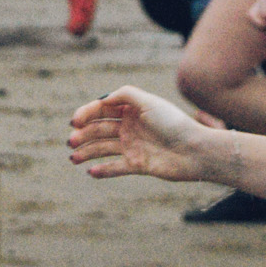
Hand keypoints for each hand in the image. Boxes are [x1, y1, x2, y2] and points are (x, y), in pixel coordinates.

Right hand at [68, 86, 230, 181]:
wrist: (194, 151)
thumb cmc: (173, 124)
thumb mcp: (149, 102)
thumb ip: (124, 95)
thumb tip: (102, 99)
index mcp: (132, 110)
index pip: (102, 110)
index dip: (86, 114)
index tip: (75, 122)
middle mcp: (130, 127)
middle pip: (99, 130)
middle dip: (83, 135)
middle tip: (71, 142)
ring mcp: (133, 146)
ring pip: (103, 149)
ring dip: (87, 153)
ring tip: (73, 159)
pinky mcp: (138, 165)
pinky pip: (115, 168)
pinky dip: (103, 170)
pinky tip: (90, 171)